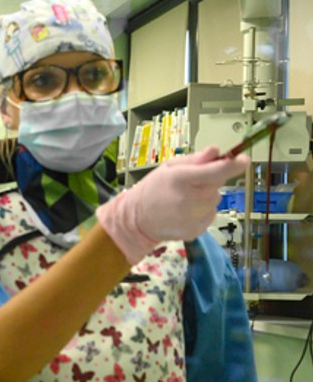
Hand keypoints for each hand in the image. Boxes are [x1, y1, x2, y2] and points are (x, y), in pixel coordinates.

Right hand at [97, 146, 248, 264]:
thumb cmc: (153, 189)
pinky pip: (209, 214)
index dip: (233, 165)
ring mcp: (194, 217)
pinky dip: (201, 211)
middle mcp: (191, 199)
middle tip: (190, 184)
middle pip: (217, 186)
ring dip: (205, 197)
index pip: (217, 171)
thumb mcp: (169, 168)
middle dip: (209, 182)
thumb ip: (195, 160)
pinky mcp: (197, 230)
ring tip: (184, 200)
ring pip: (214, 200)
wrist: (137, 220)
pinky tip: (184, 212)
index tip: (244, 159)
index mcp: (182, 180)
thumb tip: (216, 151)